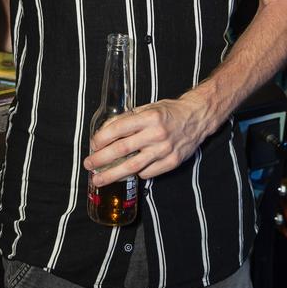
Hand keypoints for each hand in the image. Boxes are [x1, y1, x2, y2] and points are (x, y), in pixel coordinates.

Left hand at [84, 90, 210, 182]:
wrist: (197, 118)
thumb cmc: (170, 112)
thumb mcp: (148, 108)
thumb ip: (129, 119)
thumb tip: (106, 130)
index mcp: (149, 117)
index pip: (119, 129)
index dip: (102, 138)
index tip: (93, 144)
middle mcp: (156, 134)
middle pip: (122, 150)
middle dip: (102, 159)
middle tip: (89, 164)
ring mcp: (164, 150)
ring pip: (133, 166)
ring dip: (113, 174)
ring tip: (99, 179)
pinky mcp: (172, 162)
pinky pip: (148, 173)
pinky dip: (136, 174)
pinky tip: (127, 174)